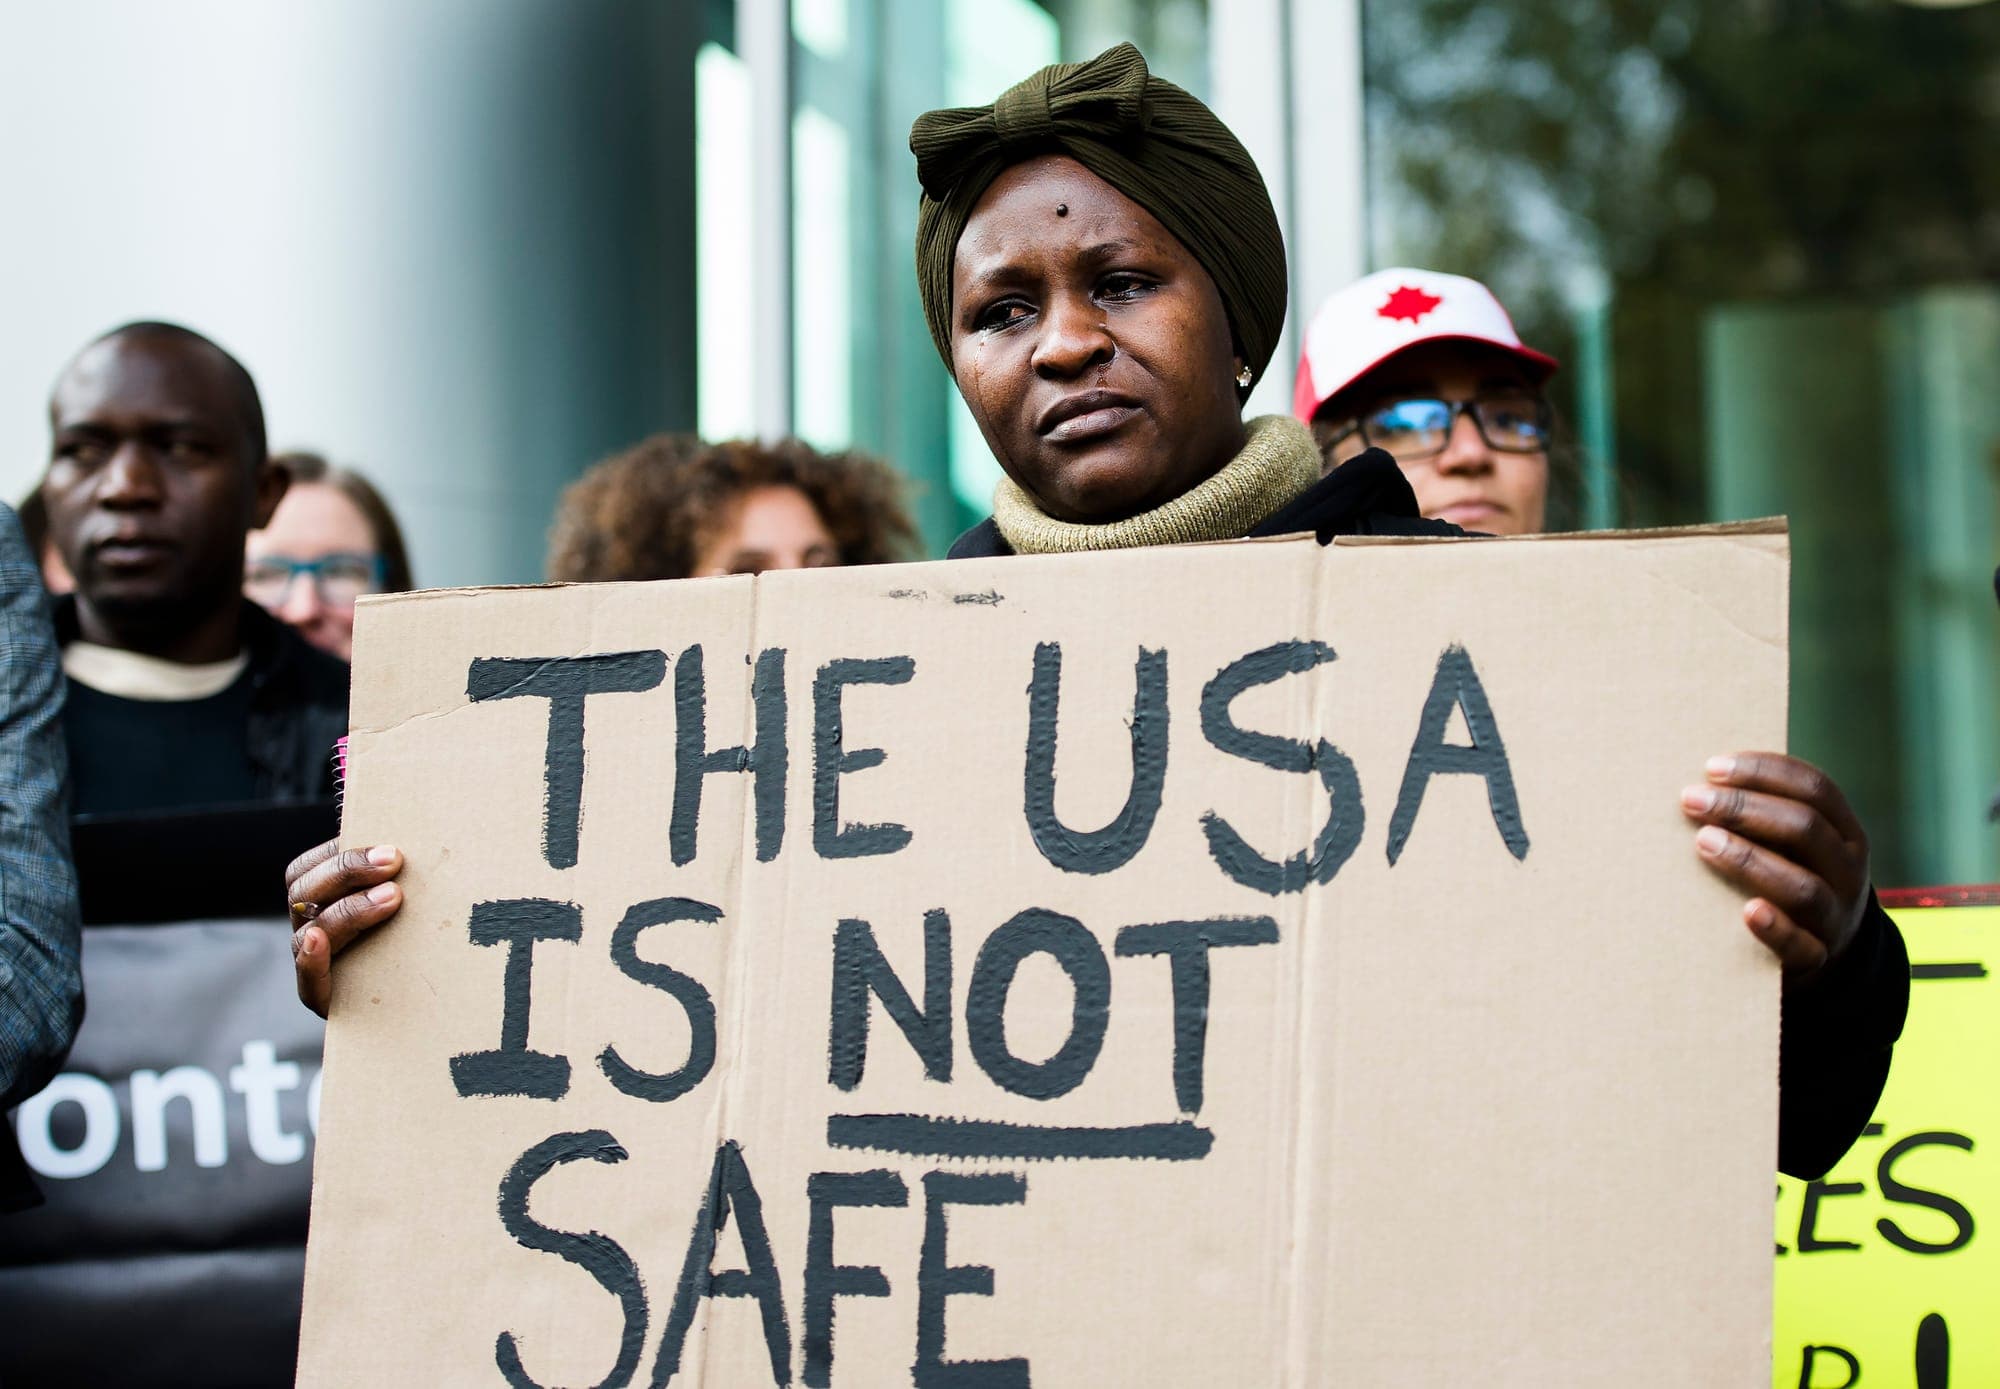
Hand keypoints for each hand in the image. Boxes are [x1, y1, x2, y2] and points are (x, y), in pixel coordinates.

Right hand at [288, 839, 404, 1016]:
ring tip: (392, 897)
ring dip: (349, 909)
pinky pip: (307, 977)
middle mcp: (309, 929)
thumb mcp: (400, 904)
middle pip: (304, 892)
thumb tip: (420, 827)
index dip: (336, 852)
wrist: (417, 1008)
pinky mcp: (322, 998)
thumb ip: (394, 874)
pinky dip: (310, 958)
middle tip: (394, 861)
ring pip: (310, 930)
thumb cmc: (409, 942)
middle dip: (348, 871)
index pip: (307, 868)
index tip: (381, 843)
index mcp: (320, 902)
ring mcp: (313, 963)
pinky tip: (319, 940)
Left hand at [1681, 752, 1870, 983]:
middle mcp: (1848, 870)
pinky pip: (1801, 946)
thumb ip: (1764, 815)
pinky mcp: (1816, 957)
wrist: (1827, 953)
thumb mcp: (1794, 844)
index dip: (1765, 772)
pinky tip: (1747, 911)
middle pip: (1805, 829)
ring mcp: (1835, 915)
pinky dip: (1775, 929)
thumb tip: (1701, 779)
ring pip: (1802, 886)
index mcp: (1845, 832)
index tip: (1712, 767)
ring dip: (1749, 859)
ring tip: (1704, 842)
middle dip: (1745, 808)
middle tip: (1693, 800)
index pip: (1815, 789)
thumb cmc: (1793, 877)